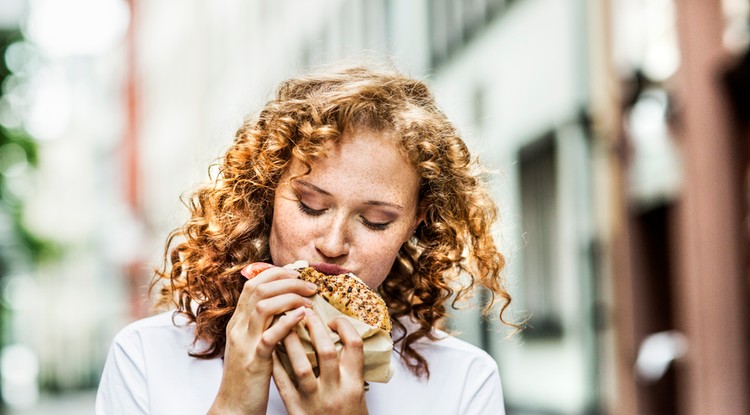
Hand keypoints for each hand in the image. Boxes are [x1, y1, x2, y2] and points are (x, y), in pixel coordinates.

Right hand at [207, 263, 317, 414]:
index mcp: (238, 322)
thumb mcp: (252, 344)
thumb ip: (263, 323)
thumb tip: (286, 305)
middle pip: (259, 288)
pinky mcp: (255, 361)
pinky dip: (287, 322)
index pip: (253, 284)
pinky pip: (269, 336)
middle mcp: (238, 328)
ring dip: (290, 297)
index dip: (276, 273)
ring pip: (263, 306)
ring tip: (310, 301)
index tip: (297, 274)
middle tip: (309, 286)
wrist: (234, 407)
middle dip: (287, 280)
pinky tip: (303, 317)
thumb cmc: (249, 376)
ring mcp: (245, 343)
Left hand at [272, 311, 367, 414]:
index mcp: (354, 384)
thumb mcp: (356, 392)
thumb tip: (341, 334)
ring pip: (301, 365)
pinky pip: (282, 382)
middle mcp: (336, 391)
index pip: (354, 346)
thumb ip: (350, 367)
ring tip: (283, 324)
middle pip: (327, 351)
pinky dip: (276, 363)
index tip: (332, 319)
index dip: (344, 327)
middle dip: (315, 327)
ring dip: (291, 341)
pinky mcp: (296, 410)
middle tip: (305, 311)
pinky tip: (271, 348)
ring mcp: (314, 401)